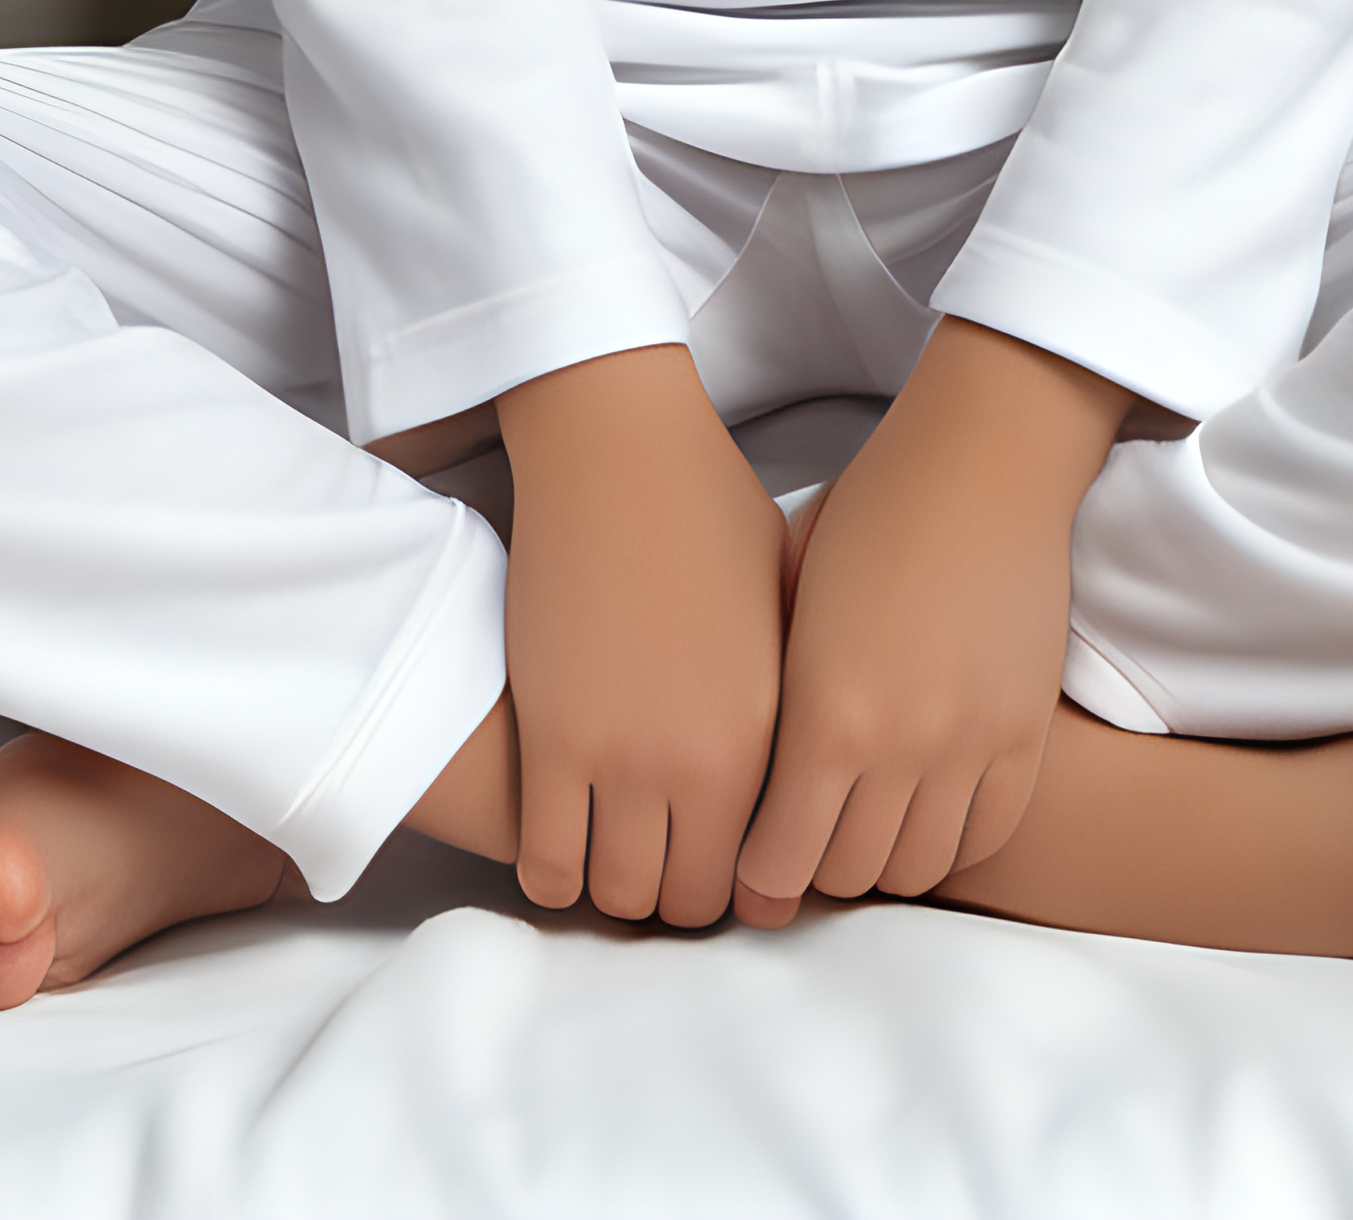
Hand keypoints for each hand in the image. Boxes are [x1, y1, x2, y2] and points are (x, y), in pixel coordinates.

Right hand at [494, 341, 792, 926]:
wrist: (619, 453)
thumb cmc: (711, 513)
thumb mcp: (788, 611)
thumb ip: (797, 705)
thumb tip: (808, 779)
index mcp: (766, 735)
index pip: (758, 877)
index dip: (739, 884)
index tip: (721, 867)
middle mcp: (695, 762)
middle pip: (685, 900)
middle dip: (675, 893)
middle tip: (662, 863)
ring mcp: (615, 754)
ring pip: (614, 895)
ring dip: (614, 886)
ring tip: (612, 851)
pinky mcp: (545, 739)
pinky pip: (544, 864)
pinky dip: (552, 871)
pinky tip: (560, 842)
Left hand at [733, 320, 1128, 922]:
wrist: (982, 462)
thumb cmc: (869, 509)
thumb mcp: (786, 594)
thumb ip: (768, 691)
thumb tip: (740, 771)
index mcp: (826, 711)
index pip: (779, 856)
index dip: (756, 880)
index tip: (748, 874)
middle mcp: (899, 744)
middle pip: (846, 874)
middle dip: (813, 872)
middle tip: (801, 849)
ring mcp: (972, 743)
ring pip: (919, 868)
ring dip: (883, 861)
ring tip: (862, 830)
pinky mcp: (1026, 732)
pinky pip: (988, 834)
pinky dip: (950, 841)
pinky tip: (924, 813)